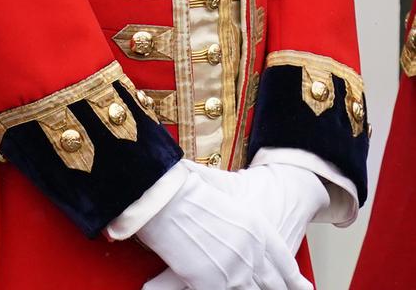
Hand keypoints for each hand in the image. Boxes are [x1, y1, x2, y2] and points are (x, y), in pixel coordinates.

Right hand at [135, 170, 311, 289]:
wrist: (169, 197)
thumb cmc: (188, 190)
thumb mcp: (226, 194)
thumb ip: (238, 217)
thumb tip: (236, 222)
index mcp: (259, 230)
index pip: (286, 263)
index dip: (294, 280)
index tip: (300, 287)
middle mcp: (254, 253)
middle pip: (274, 284)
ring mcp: (236, 271)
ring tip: (245, 288)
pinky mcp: (213, 284)